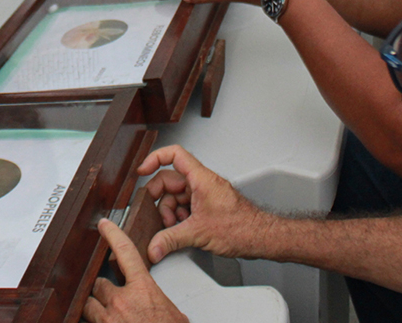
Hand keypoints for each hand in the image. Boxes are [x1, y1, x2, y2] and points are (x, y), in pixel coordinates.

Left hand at [83, 219, 187, 322]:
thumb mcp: (174, 316)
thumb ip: (162, 305)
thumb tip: (160, 308)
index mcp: (143, 291)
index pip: (125, 252)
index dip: (113, 235)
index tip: (104, 225)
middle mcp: (121, 302)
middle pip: (99, 283)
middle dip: (103, 291)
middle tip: (111, 300)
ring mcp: (108, 320)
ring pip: (88, 304)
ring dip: (93, 309)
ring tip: (105, 316)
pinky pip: (88, 322)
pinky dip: (93, 322)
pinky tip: (101, 322)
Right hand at [137, 145, 264, 262]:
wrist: (260, 237)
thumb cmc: (241, 227)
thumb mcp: (199, 233)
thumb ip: (171, 239)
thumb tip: (154, 246)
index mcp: (201, 179)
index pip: (174, 155)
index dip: (155, 159)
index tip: (142, 171)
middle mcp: (202, 182)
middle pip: (170, 180)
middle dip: (161, 200)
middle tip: (159, 217)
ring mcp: (205, 194)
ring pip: (177, 196)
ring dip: (171, 212)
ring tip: (175, 228)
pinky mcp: (207, 205)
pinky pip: (186, 205)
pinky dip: (180, 217)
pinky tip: (183, 230)